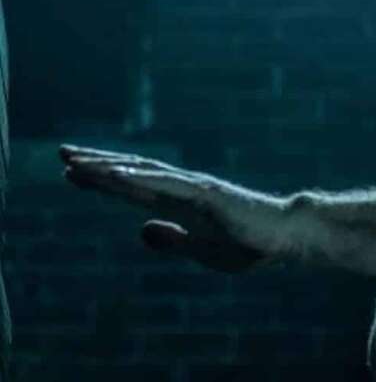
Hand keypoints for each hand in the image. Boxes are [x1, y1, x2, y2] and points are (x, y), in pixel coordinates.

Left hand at [59, 144, 289, 272]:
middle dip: (96, 164)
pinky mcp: (206, 195)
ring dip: (108, 167)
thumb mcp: (202, 250)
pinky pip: (165, 185)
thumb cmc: (251, 243)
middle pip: (133, 172)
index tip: (72, 173)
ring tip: (75, 162)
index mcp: (181, 204)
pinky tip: (114, 175)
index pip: (135, 187)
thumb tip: (140, 229)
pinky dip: (138, 178)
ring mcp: (194, 189)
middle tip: (62, 153)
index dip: (103, 179)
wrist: (286, 235)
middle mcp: (183, 189)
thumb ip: (173, 240)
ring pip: (143, 174)